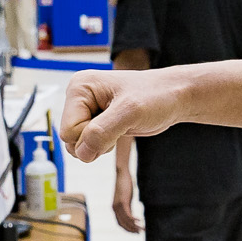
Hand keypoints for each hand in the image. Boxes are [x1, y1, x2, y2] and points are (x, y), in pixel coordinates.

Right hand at [58, 67, 185, 161]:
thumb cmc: (155, 97)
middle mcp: (78, 97)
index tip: (117, 123)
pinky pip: (89, 145)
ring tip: (121, 126)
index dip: (91, 137)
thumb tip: (81, 153)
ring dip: (101, 145)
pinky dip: (105, 144)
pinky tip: (120, 130)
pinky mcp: (96, 121)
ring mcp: (87, 110)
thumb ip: (102, 131)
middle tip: (120, 126)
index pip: (68, 131)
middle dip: (96, 142)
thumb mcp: (130, 112)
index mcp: (79, 87)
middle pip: (70, 140)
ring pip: (78, 146)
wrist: (173, 97)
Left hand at [112, 157, 141, 234]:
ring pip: (126, 221)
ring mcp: (118, 206)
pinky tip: (140, 221)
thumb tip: (132, 217)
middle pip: (123, 224)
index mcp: (115, 209)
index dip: (128, 229)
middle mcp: (115, 209)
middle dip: (132, 230)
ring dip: (135, 226)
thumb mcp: (127, 199)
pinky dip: (134, 220)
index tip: (136, 232)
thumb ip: (128, 208)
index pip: (120, 223)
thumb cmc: (125, 185)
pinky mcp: (122, 202)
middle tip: (141, 232)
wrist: (121, 174)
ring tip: (143, 229)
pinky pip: (128, 215)